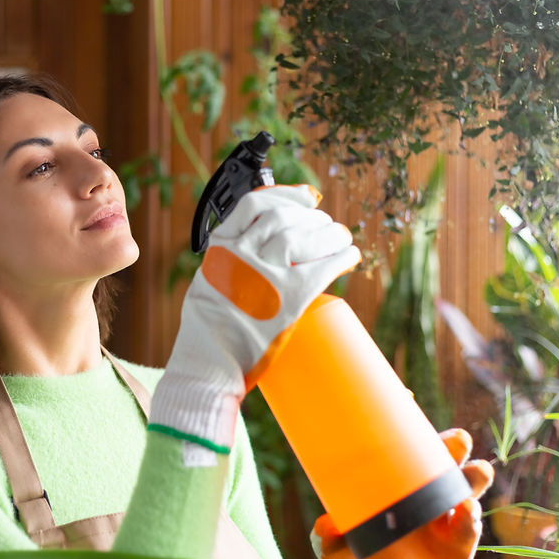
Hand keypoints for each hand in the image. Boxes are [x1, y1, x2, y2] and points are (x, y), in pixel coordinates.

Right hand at [149, 185, 360, 451]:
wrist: (207, 363)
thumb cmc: (208, 329)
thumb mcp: (209, 280)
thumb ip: (230, 261)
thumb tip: (260, 251)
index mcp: (222, 248)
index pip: (255, 205)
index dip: (286, 195)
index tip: (307, 196)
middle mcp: (242, 256)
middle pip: (286, 219)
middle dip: (314, 218)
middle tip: (328, 226)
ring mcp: (264, 277)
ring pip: (306, 237)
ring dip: (331, 235)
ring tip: (343, 239)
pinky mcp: (287, 301)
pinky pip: (322, 269)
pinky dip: (341, 259)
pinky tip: (350, 257)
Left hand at [314, 429, 493, 558]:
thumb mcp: (338, 551)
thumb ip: (329, 537)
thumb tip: (325, 524)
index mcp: (396, 489)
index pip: (406, 452)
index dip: (410, 429)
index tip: (407, 403)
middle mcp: (423, 500)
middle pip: (442, 464)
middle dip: (453, 447)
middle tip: (457, 439)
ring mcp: (444, 523)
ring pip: (466, 491)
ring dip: (474, 477)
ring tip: (478, 471)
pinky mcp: (459, 548)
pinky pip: (469, 530)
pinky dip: (471, 519)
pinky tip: (466, 510)